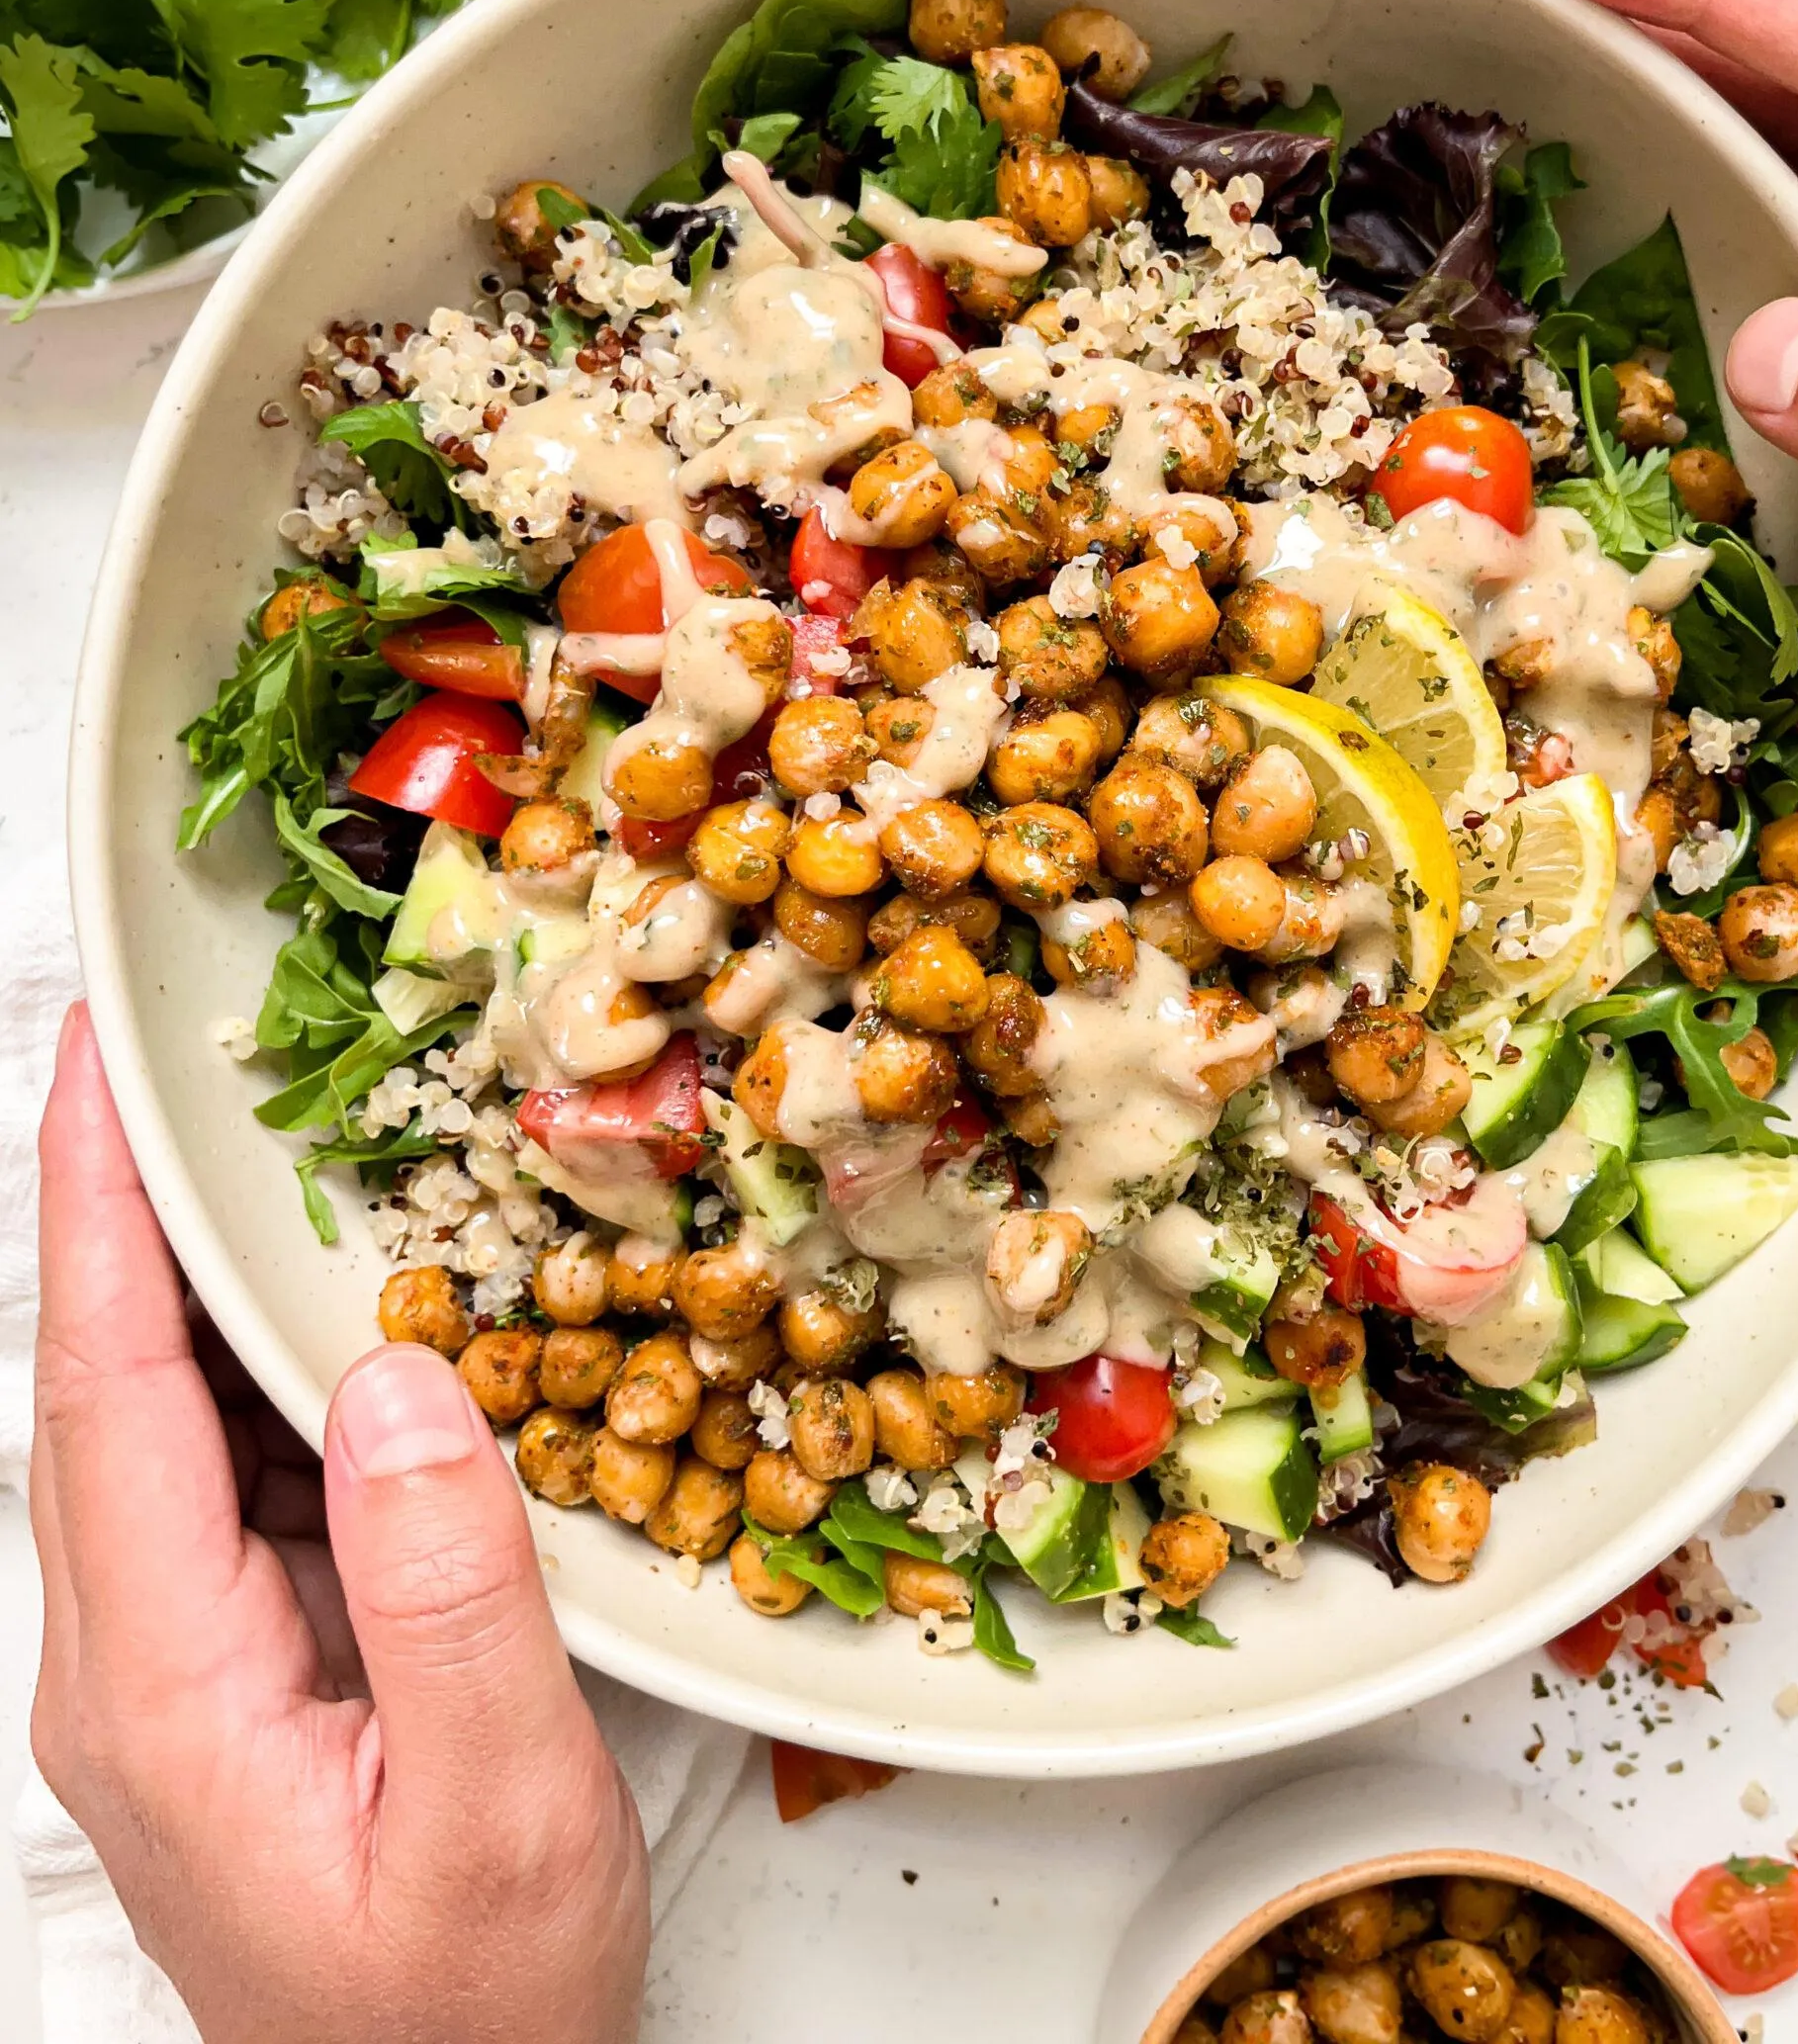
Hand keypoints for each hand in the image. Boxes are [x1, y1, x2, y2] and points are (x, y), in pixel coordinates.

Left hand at [30, 1006, 650, 2043]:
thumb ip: (451, 1596)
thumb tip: (405, 1387)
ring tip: (274, 1150)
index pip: (100, 1391)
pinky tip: (345, 1323)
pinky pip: (227, 1477)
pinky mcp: (229, 1671)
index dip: (96, 1206)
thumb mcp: (498, 1816)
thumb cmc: (463, 2028)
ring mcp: (173, 1670)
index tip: (96, 1063)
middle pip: (104, 1382)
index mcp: (165, 1684)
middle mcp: (133, 1664)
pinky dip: (267, 1367)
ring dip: (204, 1276)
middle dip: (132, 1200)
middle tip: (186, 1055)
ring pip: (163, 1421)